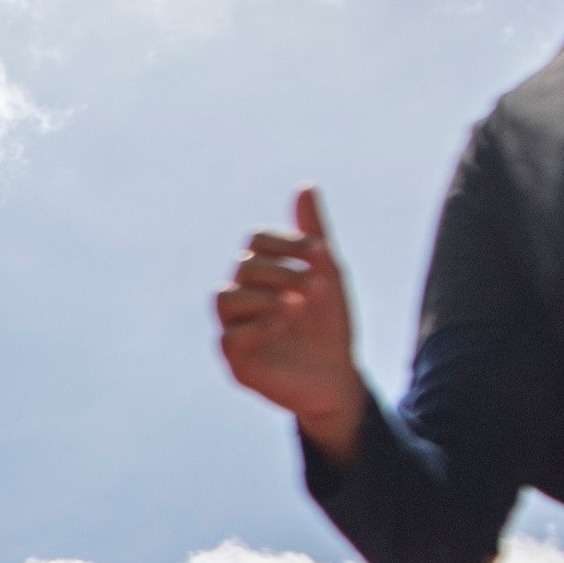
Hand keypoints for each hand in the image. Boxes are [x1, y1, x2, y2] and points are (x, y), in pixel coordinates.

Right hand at [216, 188, 371, 461]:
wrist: (337, 376)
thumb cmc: (328, 325)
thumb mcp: (328, 274)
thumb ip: (314, 235)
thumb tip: (306, 186)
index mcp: (260, 274)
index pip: (256, 242)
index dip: (286, 242)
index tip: (321, 253)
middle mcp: (242, 297)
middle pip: (244, 268)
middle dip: (283, 272)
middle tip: (319, 286)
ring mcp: (234, 328)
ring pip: (226, 298)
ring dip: (264, 296)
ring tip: (297, 307)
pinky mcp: (235, 360)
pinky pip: (228, 337)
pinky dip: (256, 327)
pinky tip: (284, 327)